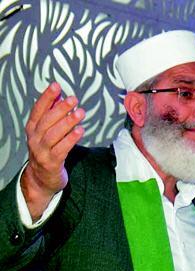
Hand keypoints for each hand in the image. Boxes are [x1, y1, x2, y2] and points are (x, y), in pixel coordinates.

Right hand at [21, 82, 85, 219]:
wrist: (41, 178)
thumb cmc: (47, 151)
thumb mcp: (46, 132)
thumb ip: (52, 115)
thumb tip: (60, 96)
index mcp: (32, 128)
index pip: (38, 110)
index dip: (46, 97)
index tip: (56, 86)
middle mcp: (34, 139)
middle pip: (46, 121)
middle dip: (60, 108)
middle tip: (73, 99)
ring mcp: (41, 151)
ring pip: (54, 134)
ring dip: (68, 122)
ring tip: (80, 113)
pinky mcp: (51, 162)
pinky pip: (62, 149)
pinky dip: (71, 139)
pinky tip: (80, 130)